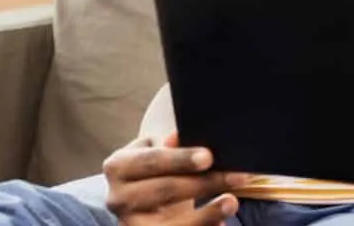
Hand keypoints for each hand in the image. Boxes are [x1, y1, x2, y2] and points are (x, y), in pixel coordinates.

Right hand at [102, 132, 249, 225]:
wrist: (142, 198)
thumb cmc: (155, 169)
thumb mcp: (159, 153)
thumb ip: (169, 146)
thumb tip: (179, 136)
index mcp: (117, 167)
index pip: (152, 161)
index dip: (180, 159)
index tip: (209, 157)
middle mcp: (117, 198)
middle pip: (165, 190)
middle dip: (203, 183)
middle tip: (236, 177)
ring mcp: (130, 224)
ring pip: (170, 223)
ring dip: (206, 214)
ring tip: (232, 202)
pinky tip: (220, 222)